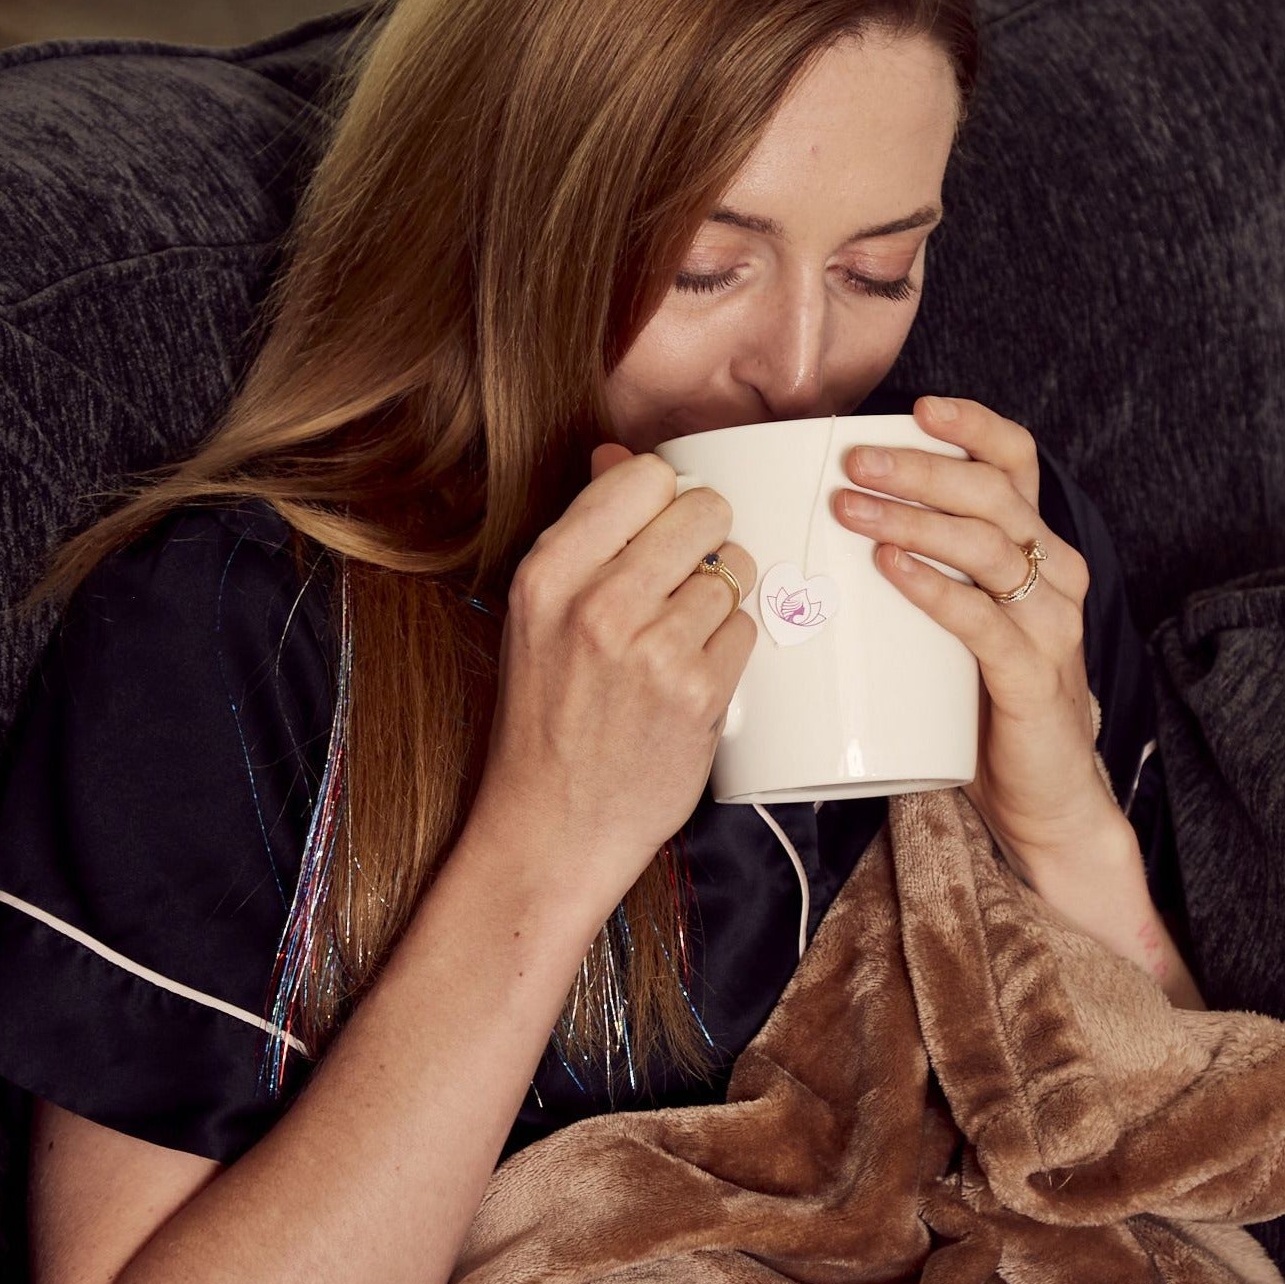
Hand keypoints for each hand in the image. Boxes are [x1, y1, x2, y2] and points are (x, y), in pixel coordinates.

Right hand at [466, 445, 757, 927]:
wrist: (550, 828)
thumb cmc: (546, 718)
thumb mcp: (538, 616)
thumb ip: (584, 534)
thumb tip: (619, 455)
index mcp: (548, 572)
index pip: (643, 476)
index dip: (664, 498)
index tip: (659, 528)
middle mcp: (597, 603)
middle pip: (704, 511)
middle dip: (707, 539)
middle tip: (684, 581)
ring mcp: (652, 649)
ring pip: (734, 572)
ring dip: (721, 600)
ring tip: (679, 641)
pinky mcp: (699, 694)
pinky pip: (746, 630)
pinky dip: (729, 651)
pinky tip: (692, 679)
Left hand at [830, 396, 1116, 876]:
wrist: (1042, 799)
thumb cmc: (984, 703)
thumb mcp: (961, 621)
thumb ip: (922, 572)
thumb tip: (822, 527)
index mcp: (1039, 548)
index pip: (1017, 461)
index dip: (973, 425)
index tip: (917, 407)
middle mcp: (1057, 574)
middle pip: (994, 494)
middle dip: (919, 468)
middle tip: (853, 461)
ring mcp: (1052, 626)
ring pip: (988, 547)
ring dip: (913, 519)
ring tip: (849, 508)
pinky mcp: (1035, 679)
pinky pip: (985, 622)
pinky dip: (934, 588)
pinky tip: (891, 568)